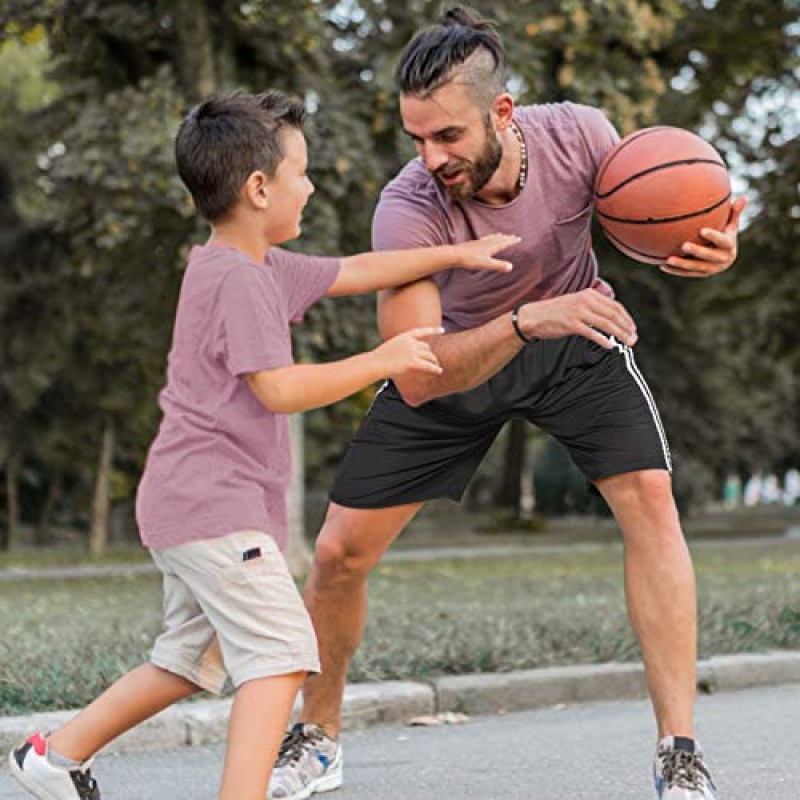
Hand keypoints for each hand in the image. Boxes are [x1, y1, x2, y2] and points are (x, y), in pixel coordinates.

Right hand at [374, 326, 443, 377]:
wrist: (376, 363)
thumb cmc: (381, 357)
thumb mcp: (393, 346)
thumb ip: (404, 346)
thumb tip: (415, 352)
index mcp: (405, 336)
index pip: (422, 331)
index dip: (433, 331)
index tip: (442, 330)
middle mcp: (410, 342)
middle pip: (426, 347)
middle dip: (430, 354)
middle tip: (433, 361)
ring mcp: (411, 352)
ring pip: (429, 356)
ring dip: (434, 362)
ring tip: (437, 367)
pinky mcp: (412, 363)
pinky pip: (428, 366)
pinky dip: (435, 369)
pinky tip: (439, 371)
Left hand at [454, 233, 519, 271]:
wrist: (454, 255)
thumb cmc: (470, 260)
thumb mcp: (486, 264)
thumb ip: (498, 265)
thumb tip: (511, 267)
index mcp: (490, 247)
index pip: (503, 243)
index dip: (511, 241)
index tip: (518, 238)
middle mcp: (485, 243)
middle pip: (498, 239)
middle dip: (506, 238)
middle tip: (513, 236)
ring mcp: (478, 243)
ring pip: (490, 238)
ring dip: (497, 236)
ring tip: (500, 235)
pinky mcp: (471, 244)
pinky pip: (482, 240)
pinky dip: (486, 238)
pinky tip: (483, 240)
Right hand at [517, 289, 637, 349]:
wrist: (534, 317)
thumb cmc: (556, 312)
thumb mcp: (577, 303)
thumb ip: (593, 306)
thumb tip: (611, 316)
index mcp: (589, 294)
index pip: (615, 306)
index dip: (627, 318)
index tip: (633, 329)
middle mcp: (585, 301)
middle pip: (614, 315)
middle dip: (627, 328)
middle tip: (634, 339)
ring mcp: (578, 312)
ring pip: (606, 324)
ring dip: (620, 335)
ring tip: (627, 343)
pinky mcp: (571, 324)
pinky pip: (592, 333)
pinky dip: (603, 340)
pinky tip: (610, 346)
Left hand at [661, 196, 747, 277]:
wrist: (725, 257)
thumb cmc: (726, 235)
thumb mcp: (731, 226)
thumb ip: (735, 213)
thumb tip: (745, 197)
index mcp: (730, 247)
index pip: (722, 241)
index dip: (713, 236)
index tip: (702, 230)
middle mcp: (722, 260)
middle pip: (708, 256)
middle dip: (697, 252)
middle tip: (684, 245)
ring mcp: (711, 269)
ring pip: (695, 268)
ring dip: (682, 264)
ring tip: (668, 259)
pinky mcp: (701, 274)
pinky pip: (687, 273)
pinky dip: (675, 270)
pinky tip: (662, 266)